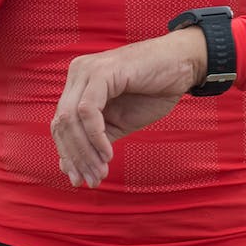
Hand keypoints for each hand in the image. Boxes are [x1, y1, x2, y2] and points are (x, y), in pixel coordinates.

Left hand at [51, 28, 208, 187]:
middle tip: (91, 181)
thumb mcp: (119, 122)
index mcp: (79, 84)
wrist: (184, 65)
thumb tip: (66, 167)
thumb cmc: (154, 91)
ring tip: (100, 172)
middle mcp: (78, 74)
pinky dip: (95, 137)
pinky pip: (88, 111)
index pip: (61, 125)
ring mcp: (88, 71)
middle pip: (61, 123)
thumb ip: (94, 140)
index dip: (68, 155)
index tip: (80, 180)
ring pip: (70, 119)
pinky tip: (108, 154)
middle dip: (75, 157)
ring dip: (84, 152)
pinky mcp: (102, 72)